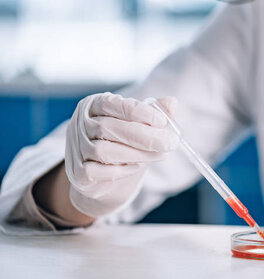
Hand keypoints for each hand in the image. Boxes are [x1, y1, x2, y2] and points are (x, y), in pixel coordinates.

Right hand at [64, 93, 178, 216]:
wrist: (103, 176)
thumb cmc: (124, 141)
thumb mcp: (140, 123)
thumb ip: (155, 112)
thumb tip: (172, 103)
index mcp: (94, 105)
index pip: (113, 104)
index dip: (139, 112)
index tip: (162, 121)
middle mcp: (80, 125)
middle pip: (108, 128)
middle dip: (144, 136)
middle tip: (169, 142)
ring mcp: (76, 149)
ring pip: (104, 150)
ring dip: (136, 154)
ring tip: (159, 155)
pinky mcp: (78, 174)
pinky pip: (98, 171)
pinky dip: (121, 170)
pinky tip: (136, 167)